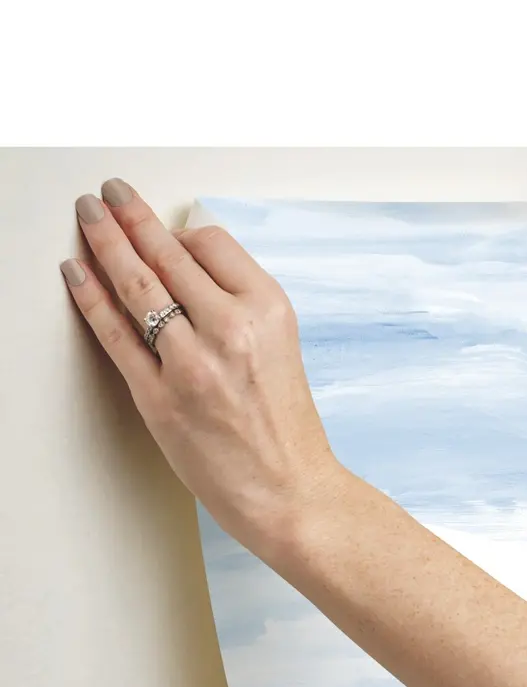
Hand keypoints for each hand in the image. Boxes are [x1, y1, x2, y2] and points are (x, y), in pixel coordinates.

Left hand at [60, 180, 335, 559]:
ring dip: (103, 242)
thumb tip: (190, 268)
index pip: (211, 244)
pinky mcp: (159, 398)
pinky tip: (76, 273)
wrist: (291, 492)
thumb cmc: (287, 430)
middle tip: (109, 194)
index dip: (179, 232)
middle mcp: (231, 328)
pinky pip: (116, 335)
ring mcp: (192, 363)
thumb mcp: (281, 350)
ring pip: (136, 284)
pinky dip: (90, 298)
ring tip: (87, 217)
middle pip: (167, 255)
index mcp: (269, 311)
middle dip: (130, 217)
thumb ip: (239, 307)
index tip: (162, 228)